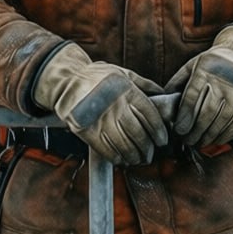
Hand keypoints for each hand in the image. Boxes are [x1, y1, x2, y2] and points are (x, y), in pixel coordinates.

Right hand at [33, 43, 167, 164]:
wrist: (68, 81)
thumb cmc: (98, 77)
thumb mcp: (124, 73)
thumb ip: (144, 84)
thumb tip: (164, 94)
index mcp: (128, 91)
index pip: (150, 116)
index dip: (158, 131)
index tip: (162, 140)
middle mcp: (117, 106)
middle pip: (139, 134)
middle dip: (147, 148)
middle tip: (150, 154)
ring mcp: (102, 120)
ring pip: (124, 145)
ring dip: (134, 156)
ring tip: (138, 159)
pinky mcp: (87, 131)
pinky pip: (106, 150)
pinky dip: (116, 158)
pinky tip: (122, 160)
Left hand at [167, 26, 232, 146]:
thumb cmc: (212, 64)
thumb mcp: (192, 65)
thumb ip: (177, 82)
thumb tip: (162, 100)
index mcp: (205, 71)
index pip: (192, 98)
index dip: (184, 117)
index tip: (178, 130)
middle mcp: (223, 82)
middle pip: (207, 112)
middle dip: (195, 131)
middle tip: (187, 140)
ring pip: (222, 120)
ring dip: (209, 136)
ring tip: (199, 142)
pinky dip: (225, 135)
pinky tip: (215, 139)